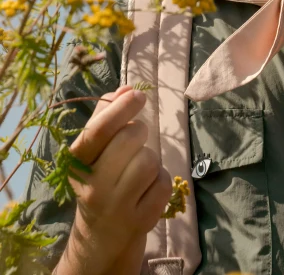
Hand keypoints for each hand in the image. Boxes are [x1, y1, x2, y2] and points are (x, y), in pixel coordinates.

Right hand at [55, 85, 171, 274]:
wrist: (101, 236)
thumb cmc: (100, 179)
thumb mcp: (94, 151)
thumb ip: (106, 116)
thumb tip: (125, 89)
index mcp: (78, 164)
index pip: (98, 131)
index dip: (120, 108)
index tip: (137, 95)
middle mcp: (93, 188)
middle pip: (130, 139)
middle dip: (139, 131)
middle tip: (137, 137)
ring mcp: (117, 207)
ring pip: (149, 160)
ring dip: (151, 158)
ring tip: (139, 169)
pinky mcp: (141, 221)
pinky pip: (163, 183)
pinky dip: (161, 180)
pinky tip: (148, 188)